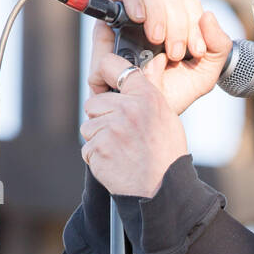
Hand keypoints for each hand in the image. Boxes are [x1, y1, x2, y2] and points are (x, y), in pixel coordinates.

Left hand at [79, 52, 188, 198]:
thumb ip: (151, 90)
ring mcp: (111, 130)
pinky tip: (116, 164)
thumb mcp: (166, 117)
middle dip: (101, 118)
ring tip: (120, 151)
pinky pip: (87, 149)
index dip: (104, 73)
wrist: (163, 192)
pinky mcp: (99, 150)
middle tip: (120, 134)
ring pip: (88, 127)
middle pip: (93, 103)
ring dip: (98, 140)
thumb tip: (153, 62)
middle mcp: (127, 109)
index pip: (113, 66)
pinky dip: (97, 158)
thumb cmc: (167, 155)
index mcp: (146, 96)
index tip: (102, 81)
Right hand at [87, 0, 232, 114]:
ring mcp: (133, 15)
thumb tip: (208, 15)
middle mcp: (157, 15)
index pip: (190, 5)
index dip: (196, 24)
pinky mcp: (109, 19)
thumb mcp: (204, 75)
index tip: (197, 52)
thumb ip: (219, 47)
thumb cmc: (172, 94)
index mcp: (180, 24)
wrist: (143, 113)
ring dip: (157, 13)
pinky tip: (139, 18)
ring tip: (157, 39)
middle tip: (176, 54)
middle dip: (178, 24)